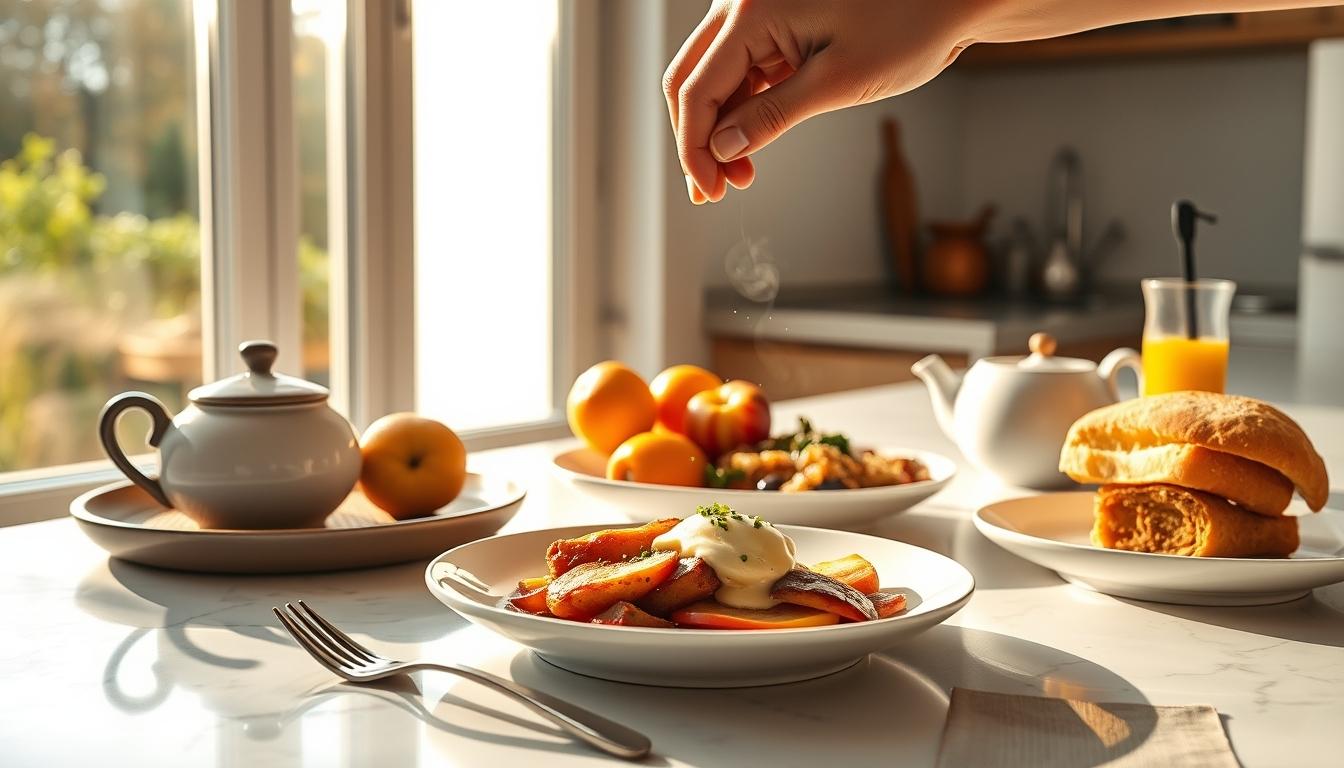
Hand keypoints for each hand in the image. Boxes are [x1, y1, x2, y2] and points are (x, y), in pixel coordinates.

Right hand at [664, 0, 974, 203]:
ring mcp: (759, 8)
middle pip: (691, 78)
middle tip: (712, 190)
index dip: (694, 147)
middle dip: (698, 138)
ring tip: (741, 174)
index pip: (696, 88)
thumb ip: (772, 115)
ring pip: (714, 75)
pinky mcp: (777, 19)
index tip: (707, 191)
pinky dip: (744, 106)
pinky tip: (753, 141)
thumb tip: (722, 149)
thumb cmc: (910, 26)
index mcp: (754, 8)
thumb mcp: (838, 82)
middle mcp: (745, 1)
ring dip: (721, 126)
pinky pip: (742, 67)